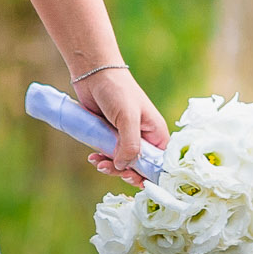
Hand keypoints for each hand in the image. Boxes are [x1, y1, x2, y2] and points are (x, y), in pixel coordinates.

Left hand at [73, 67, 167, 187]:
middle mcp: (144, 137)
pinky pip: (110, 156)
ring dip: (111, 167)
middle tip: (114, 170)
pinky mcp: (111, 137)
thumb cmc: (117, 90)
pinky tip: (93, 158)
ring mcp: (126, 138)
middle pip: (140, 167)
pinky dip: (102, 160)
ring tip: (98, 162)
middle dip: (126, 172)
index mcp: (156, 133)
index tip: (134, 178)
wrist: (94, 75)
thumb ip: (130, 145)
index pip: (160, 163)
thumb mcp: (128, 118)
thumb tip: (124, 167)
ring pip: (123, 164)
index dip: (149, 175)